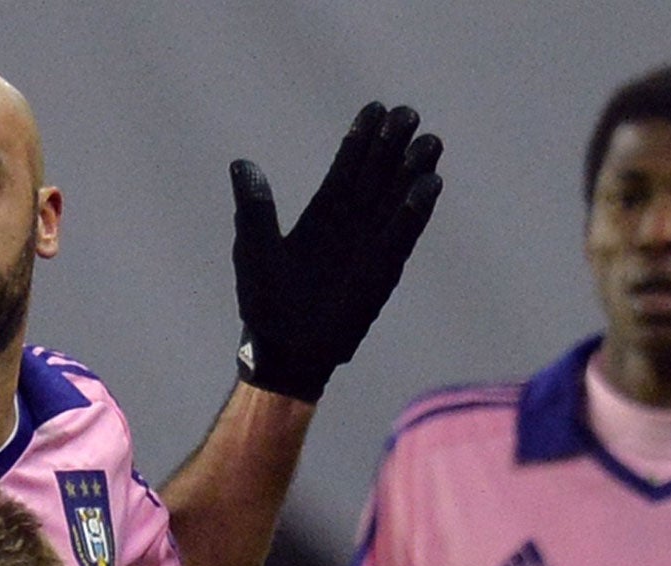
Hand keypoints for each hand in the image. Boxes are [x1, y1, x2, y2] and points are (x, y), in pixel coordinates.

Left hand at [230, 102, 442, 401]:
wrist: (283, 351)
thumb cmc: (264, 304)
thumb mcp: (254, 248)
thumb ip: (255, 207)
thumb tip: (242, 165)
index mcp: (322, 214)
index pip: (347, 167)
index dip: (361, 139)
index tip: (375, 109)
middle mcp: (350, 224)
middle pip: (377, 175)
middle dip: (392, 144)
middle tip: (408, 113)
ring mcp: (368, 245)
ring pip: (396, 199)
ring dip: (412, 170)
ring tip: (428, 140)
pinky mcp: (382, 270)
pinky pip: (402, 235)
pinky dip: (414, 211)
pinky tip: (429, 184)